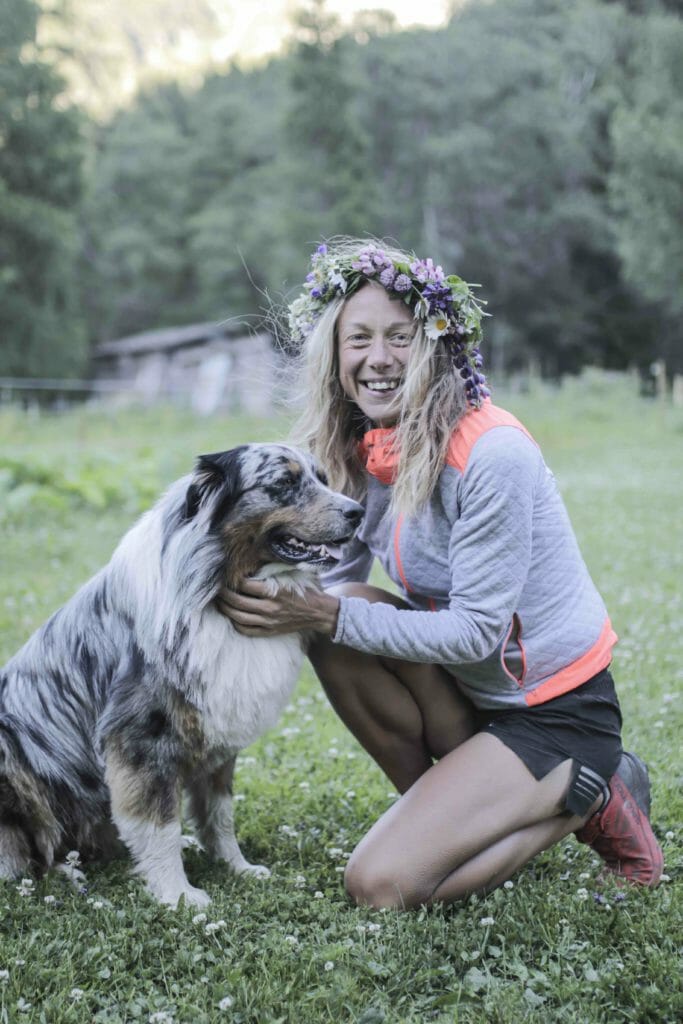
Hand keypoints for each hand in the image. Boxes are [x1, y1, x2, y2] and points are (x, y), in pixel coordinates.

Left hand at [215, 577, 339, 636]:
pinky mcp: (270, 631)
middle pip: (237, 601)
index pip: (244, 585)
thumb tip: (251, 560)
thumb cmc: (303, 590)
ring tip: (220, 603)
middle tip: (217, 589)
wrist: (318, 612)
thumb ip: (271, 569)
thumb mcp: (289, 575)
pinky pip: (246, 630)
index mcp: (274, 591)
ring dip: (225, 609)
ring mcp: (269, 621)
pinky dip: (236, 623)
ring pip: (238, 617)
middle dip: (223, 594)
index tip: (226, 576)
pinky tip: (232, 616)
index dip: (232, 580)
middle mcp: (270, 608)